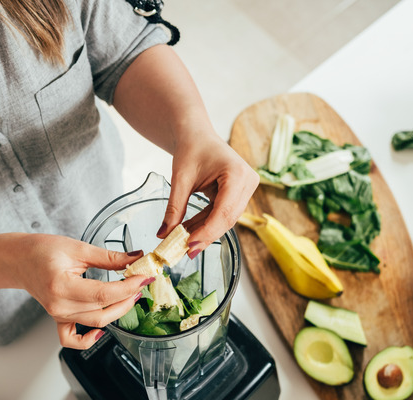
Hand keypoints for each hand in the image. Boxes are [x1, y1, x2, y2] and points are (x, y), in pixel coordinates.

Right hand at [14, 234, 152, 348]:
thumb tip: (135, 258)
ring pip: (96, 322)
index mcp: (62, 286)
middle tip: (141, 283)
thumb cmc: (42, 250)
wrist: (20, 259)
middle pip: (103, 311)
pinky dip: (88, 340)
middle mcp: (59, 305)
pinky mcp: (58, 319)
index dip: (128, 287)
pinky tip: (101, 332)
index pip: (104, 293)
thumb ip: (109, 257)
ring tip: (130, 294)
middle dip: (128, 298)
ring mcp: (58, 315)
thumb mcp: (78, 248)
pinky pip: (72, 339)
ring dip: (118, 311)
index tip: (144, 277)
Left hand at [159, 131, 258, 256]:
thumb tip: (164, 235)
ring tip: (184, 242)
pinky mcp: (240, 194)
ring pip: (226, 219)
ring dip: (205, 231)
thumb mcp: (180, 179)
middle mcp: (248, 181)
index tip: (189, 246)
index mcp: (237, 173)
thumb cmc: (191, 148)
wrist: (197, 134)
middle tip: (185, 251)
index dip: (207, 232)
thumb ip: (174, 208)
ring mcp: (247, 188)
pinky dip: (207, 223)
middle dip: (206, 235)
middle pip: (228, 218)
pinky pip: (224, 214)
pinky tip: (190, 231)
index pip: (224, 211)